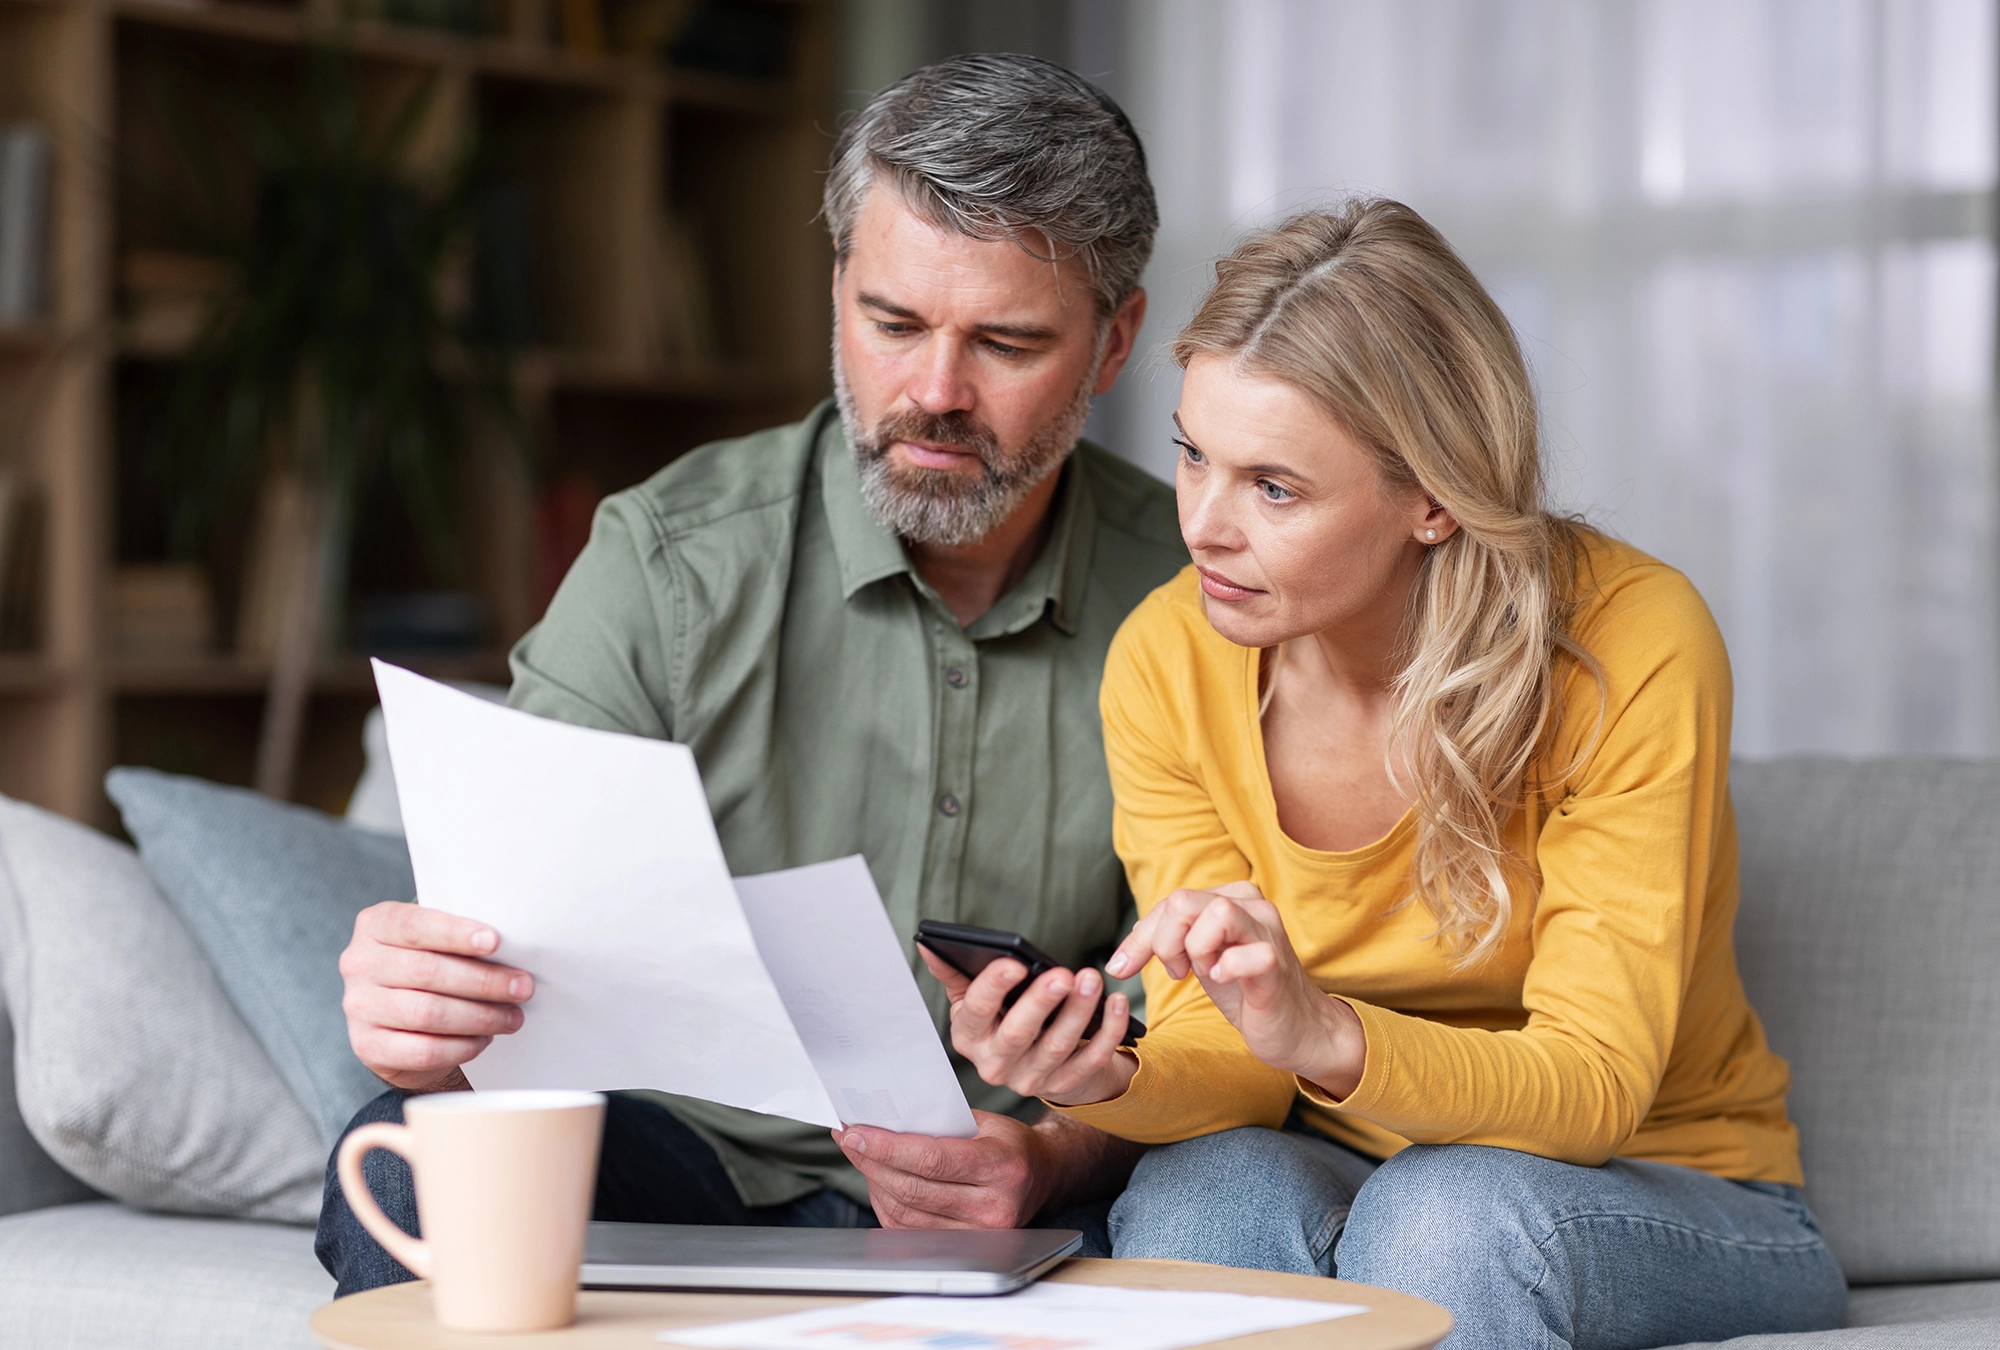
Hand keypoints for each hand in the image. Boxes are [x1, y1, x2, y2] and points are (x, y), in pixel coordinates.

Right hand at [339, 901, 534, 1090]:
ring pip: (428, 1013)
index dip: (455, 933)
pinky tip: (483, 1039)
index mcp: (376, 925)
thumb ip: (460, 940)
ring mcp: (358, 1006)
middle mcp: (360, 963)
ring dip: (480, 1016)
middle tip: (522, 987)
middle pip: (427, 972)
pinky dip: (461, 1046)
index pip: (414, 926)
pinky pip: (423, 1050)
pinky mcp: (367, 1045)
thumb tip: (514, 951)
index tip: (494, 942)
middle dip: (484, 981)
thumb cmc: (428, 967)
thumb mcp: (436, 942)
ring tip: (511, 1017)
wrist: (397, 1018)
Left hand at [835, 1110, 1054, 1227]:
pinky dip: (885, 1204)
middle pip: (913, 1188)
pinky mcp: (964, 1249)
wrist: (1042, 1177)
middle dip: (871, 1161)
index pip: (932, 1159)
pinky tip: (878, 1180)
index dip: (887, 1147)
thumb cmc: (1007, 1143)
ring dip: (873, 1182)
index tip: (854, 1132)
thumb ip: (940, 1121)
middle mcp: (994, 1207)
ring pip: (905, 1212)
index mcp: (1001, 1166)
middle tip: (848, 1138)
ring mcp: (979, 1234)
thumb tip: (882, 1118)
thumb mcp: (984, 1121)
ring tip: (859, 1155)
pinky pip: (908, 1230)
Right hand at [919, 947, 1136, 1106]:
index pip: (977, 1011)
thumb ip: (955, 972)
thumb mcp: (974, 1001)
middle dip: (1041, 1002)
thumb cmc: (1002, 1019)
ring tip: (1092, 979)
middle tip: (1063, 974)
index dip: (994, 987)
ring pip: (1058, 1046)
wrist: (1037, 1064)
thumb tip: (928, 943)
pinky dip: (1108, 1032)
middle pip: (1018, 1033)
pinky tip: (1117, 1003)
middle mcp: (995, 1064)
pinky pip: (1091, 1060)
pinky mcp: (1065, 1085)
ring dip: (1079, 1012)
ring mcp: (1031, 1080)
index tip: (1015, 963)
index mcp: (969, 1037)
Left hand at [1105, 882, 1364, 1097]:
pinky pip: (1248, 953)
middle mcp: (1252, 906)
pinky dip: (1227, 967)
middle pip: (1183, 901)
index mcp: (1231, 898)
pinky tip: (1224, 979)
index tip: (1121, 968)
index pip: (1171, 902)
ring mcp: (1268, 932)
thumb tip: (1119, 956)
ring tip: (1207, 973)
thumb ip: (1170, 942)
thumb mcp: (1201, 961)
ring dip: (1196, 950)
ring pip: (1216, 914)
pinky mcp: (1278, 963)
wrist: (1297, 1029)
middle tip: (1179, 972)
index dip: (1140, 937)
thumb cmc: (1247, 993)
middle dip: (1164, 943)